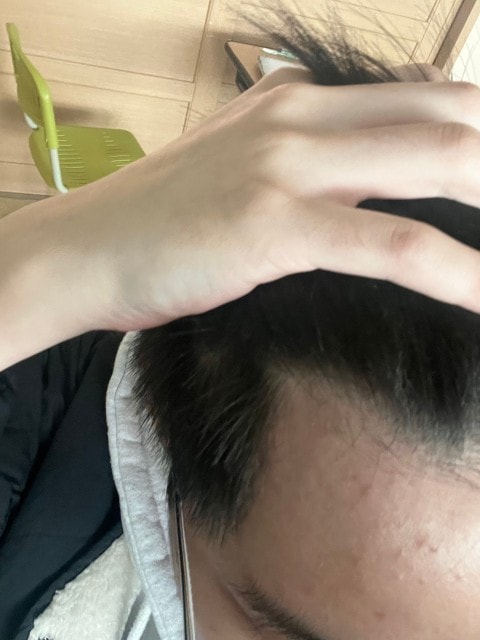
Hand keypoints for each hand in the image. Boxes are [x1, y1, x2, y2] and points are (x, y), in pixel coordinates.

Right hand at [2, 66, 479, 367]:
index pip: (421, 96)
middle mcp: (298, 115)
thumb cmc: (157, 223)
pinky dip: (455, 271)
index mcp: (292, 99)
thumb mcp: (235, 173)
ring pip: (437, 163)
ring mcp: (287, 165)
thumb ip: (299, 163)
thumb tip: (358, 179)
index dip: (479, 129)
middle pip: (448, 116)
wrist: (84, 250)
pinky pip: (391, 244)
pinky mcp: (274, 224)